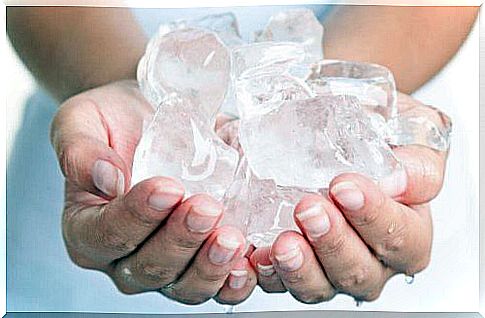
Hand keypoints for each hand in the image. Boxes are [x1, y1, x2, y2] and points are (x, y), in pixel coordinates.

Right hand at [50, 80, 256, 304]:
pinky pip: (217, 286)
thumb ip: (80, 149)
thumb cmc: (115, 122)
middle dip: (181, 240)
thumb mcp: (83, 120)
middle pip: (149, 267)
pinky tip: (249, 260)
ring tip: (232, 237)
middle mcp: (123, 257)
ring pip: (185, 286)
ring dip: (211, 265)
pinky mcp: (200, 262)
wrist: (153, 120)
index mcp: (87, 228)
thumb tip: (106, 179)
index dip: (137, 217)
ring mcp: (166, 266)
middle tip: (207, 208)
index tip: (168, 188)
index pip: (106, 235)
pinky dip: (234, 280)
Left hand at [249, 93, 448, 302]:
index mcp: (407, 229)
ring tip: (283, 242)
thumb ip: (417, 156)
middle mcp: (371, 258)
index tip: (344, 186)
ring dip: (300, 267)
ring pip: (320, 286)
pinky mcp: (294, 268)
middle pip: (361, 272)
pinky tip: (257, 254)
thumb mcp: (408, 130)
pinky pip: (280, 283)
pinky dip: (267, 273)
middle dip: (333, 242)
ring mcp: (330, 268)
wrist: (326, 129)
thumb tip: (402, 179)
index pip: (404, 239)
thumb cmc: (372, 134)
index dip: (375, 217)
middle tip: (309, 209)